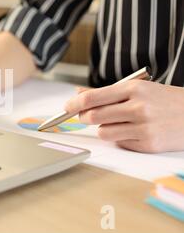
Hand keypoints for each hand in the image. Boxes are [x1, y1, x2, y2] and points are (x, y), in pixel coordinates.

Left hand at [65, 80, 183, 152]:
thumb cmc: (165, 100)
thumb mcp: (139, 88)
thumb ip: (107, 92)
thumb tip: (78, 93)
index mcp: (134, 89)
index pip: (92, 98)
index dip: (74, 104)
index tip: (66, 108)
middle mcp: (138, 107)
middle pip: (93, 116)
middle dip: (84, 117)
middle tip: (86, 116)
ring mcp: (143, 127)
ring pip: (103, 132)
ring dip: (102, 128)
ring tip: (115, 123)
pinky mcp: (148, 144)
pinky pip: (119, 143)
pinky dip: (119, 138)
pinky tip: (132, 131)